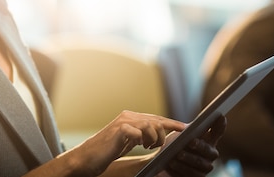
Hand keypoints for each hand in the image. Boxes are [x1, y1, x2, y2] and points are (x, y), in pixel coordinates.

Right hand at [69, 110, 186, 175]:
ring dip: (154, 139)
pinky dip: (142, 139)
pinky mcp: (119, 130)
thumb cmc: (108, 150)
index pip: (157, 118)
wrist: (88, 157)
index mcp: (130, 117)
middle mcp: (127, 116)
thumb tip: (160, 136)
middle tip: (158, 146)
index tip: (185, 129)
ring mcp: (123, 122)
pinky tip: (138, 145)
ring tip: (146, 146)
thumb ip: (141, 135)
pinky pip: (139, 131)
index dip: (172, 123)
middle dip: (164, 134)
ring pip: (151, 124)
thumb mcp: (128, 141)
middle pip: (157, 120)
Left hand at [159, 115, 225, 176]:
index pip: (217, 131)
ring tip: (176, 155)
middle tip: (190, 141)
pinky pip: (191, 175)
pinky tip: (171, 164)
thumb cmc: (174, 144)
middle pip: (208, 150)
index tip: (220, 115)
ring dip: (188, 158)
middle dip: (199, 146)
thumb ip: (187, 129)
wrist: (163, 161)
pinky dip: (181, 168)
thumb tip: (190, 126)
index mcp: (208, 140)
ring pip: (200, 164)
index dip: (220, 125)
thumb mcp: (179, 134)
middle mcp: (210, 154)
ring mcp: (205, 168)